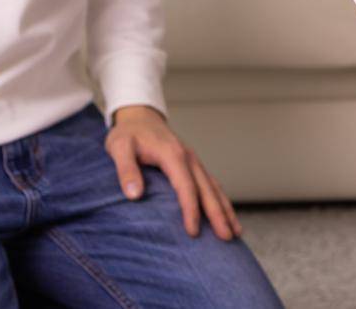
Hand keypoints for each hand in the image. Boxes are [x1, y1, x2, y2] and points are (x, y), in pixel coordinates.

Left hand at [106, 105, 240, 240]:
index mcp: (172, 155)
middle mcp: (188, 158)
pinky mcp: (193, 165)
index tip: (193, 232)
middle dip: (218, 214)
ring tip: (236, 232)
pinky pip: (211, 184)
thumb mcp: (119, 148)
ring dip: (225, 209)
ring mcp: (193, 161)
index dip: (191, 210)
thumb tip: (134, 195)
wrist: (139, 117)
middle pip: (207, 190)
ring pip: (214, 187)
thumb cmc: (128, 134)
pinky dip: (221, 200)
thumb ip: (126, 170)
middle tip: (227, 238)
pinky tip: (226, 214)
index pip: (186, 187)